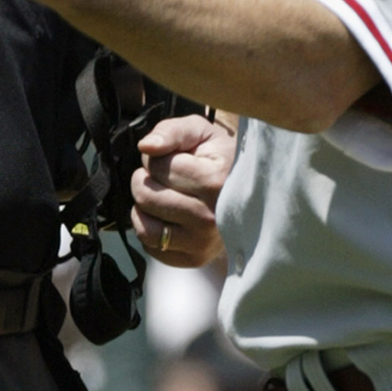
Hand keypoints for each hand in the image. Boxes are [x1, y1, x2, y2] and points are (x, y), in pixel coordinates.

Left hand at [131, 114, 233, 269]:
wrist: (247, 191)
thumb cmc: (219, 158)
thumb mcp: (200, 132)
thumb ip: (171, 131)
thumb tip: (146, 147)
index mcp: (216, 182)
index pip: (156, 166)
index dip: (156, 158)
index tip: (174, 159)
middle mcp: (210, 217)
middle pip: (146, 196)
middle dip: (145, 180)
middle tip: (164, 178)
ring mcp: (202, 243)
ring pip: (144, 227)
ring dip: (145, 208)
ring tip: (162, 197)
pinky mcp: (193, 259)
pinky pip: (151, 247)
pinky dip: (151, 230)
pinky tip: (168, 217)